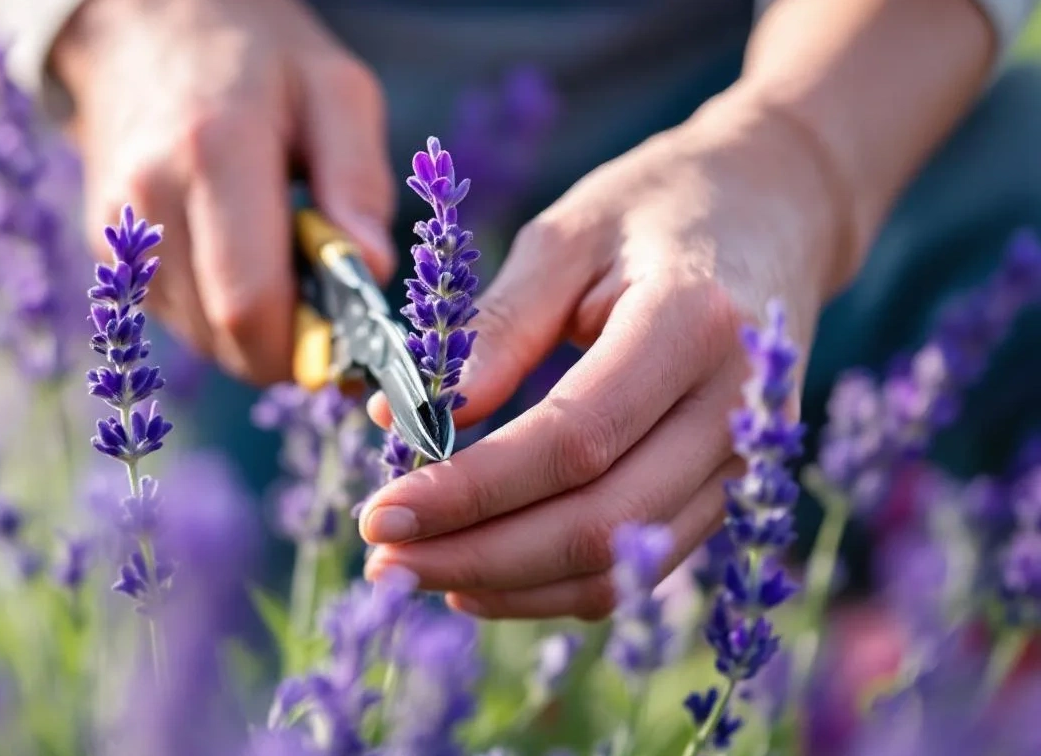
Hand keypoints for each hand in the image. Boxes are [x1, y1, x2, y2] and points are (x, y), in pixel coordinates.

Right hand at [53, 0, 396, 382]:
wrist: (148, 23)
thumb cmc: (260, 57)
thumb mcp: (337, 91)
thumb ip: (359, 182)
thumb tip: (371, 273)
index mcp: (215, 152)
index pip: (250, 305)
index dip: (308, 344)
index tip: (353, 335)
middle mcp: (152, 199)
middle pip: (226, 336)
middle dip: (290, 344)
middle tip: (327, 302)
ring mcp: (121, 229)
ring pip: (202, 339)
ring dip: (256, 330)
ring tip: (282, 262)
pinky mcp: (108, 248)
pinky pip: (179, 317)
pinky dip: (222, 311)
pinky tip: (242, 255)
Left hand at [359, 92, 855, 619]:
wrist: (780, 208)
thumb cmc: (658, 208)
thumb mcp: (567, 235)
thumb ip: (494, 327)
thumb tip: (401, 417)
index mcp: (694, 325)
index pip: (573, 439)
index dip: (471, 488)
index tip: (382, 511)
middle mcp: (735, 411)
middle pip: (598, 522)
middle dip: (475, 552)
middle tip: (380, 559)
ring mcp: (743, 464)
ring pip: (617, 565)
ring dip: (506, 583)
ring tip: (413, 571)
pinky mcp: (727, 492)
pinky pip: (635, 567)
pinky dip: (550, 585)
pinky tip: (478, 574)